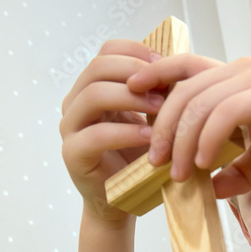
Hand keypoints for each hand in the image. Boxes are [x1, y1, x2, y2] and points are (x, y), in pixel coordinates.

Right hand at [59, 39, 168, 224]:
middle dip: (136, 72)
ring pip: (93, 95)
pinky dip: (126, 133)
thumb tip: (180, 66)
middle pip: (98, 67)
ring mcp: (69, 127)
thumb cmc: (138, 156)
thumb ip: (156, 93)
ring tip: (161, 109)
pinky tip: (151, 138)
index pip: (107, 51)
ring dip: (131, 98)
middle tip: (166, 87)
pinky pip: (96, 135)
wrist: (122, 200)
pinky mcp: (73, 153)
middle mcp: (75, 102)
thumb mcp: (150, 118)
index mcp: (91, 86)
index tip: (165, 65)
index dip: (137, 52)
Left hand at [126, 53, 250, 198]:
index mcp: (235, 76)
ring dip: (182, 140)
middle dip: (161, 126)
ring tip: (176, 173)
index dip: (153, 78)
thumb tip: (207, 191)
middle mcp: (240, 69)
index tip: (131, 102)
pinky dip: (207, 140)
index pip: (183, 69)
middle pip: (182, 89)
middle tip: (152, 162)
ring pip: (199, 102)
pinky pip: (224, 114)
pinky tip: (202, 165)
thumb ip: (231, 172)